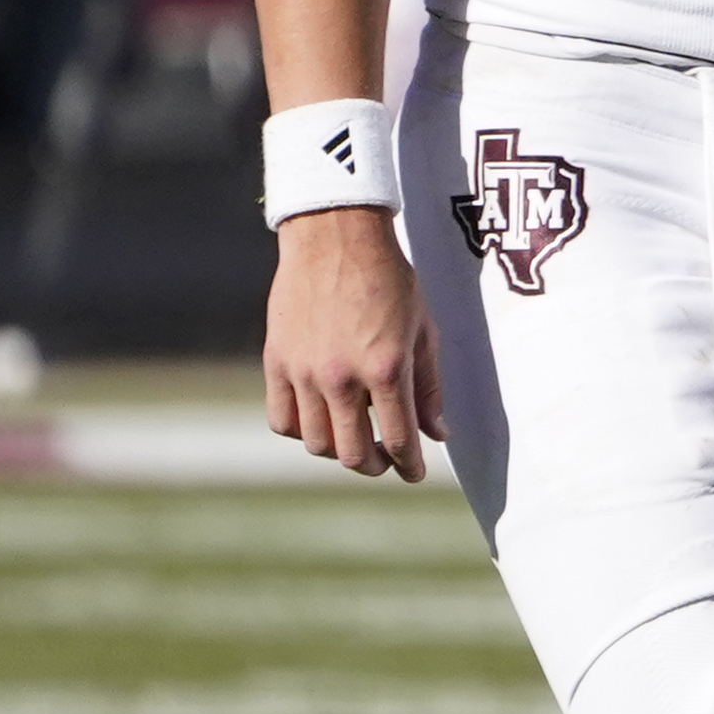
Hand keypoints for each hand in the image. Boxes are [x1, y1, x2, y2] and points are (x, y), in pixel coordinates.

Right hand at [262, 207, 442, 480]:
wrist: (336, 240)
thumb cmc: (391, 280)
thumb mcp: (425, 330)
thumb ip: (429, 386)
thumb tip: (437, 433)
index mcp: (386, 369)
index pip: (398, 439)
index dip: (409, 465)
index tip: (415, 474)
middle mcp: (341, 377)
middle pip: (352, 453)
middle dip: (375, 465)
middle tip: (386, 460)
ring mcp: (303, 372)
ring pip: (316, 442)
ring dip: (338, 451)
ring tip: (355, 441)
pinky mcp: (276, 362)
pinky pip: (282, 419)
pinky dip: (302, 431)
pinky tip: (321, 422)